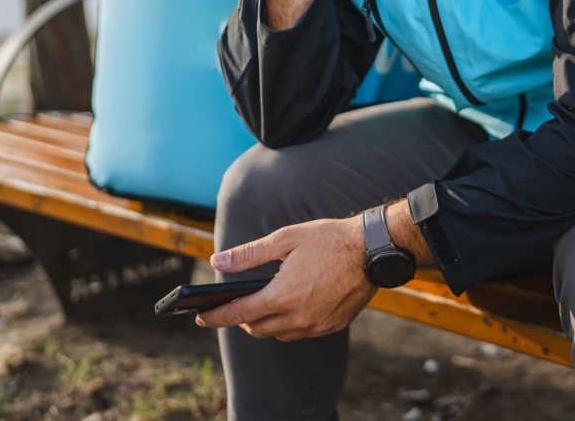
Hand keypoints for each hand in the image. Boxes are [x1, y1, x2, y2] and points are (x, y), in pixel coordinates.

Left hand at [196, 216, 372, 340]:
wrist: (373, 249)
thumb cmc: (330, 239)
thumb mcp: (286, 239)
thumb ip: (249, 254)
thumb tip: (217, 261)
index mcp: (282, 295)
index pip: (238, 314)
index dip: (215, 317)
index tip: (201, 318)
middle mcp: (298, 316)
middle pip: (256, 329)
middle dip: (241, 320)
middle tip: (234, 307)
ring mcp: (317, 325)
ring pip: (279, 335)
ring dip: (266, 324)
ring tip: (264, 305)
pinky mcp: (332, 326)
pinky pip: (302, 333)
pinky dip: (291, 324)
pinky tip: (294, 306)